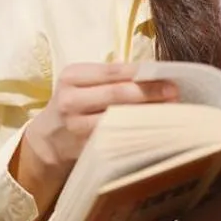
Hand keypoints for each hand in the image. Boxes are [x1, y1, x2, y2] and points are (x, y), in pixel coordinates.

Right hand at [13, 62, 179, 210]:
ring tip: (170, 111)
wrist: (46, 141)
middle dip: (149, 93)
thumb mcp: (82, 84)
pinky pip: (116, 139)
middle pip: (117, 94)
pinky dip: (137, 134)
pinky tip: (154, 131)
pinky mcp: (83, 149)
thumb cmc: (74, 105)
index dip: (141, 73)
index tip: (167, 75)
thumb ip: (111, 77)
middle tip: (174, 92)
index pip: (113, 71)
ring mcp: (76, 127)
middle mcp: (70, 100)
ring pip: (118, 118)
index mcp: (72, 77)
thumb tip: (153, 73)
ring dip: (147, 114)